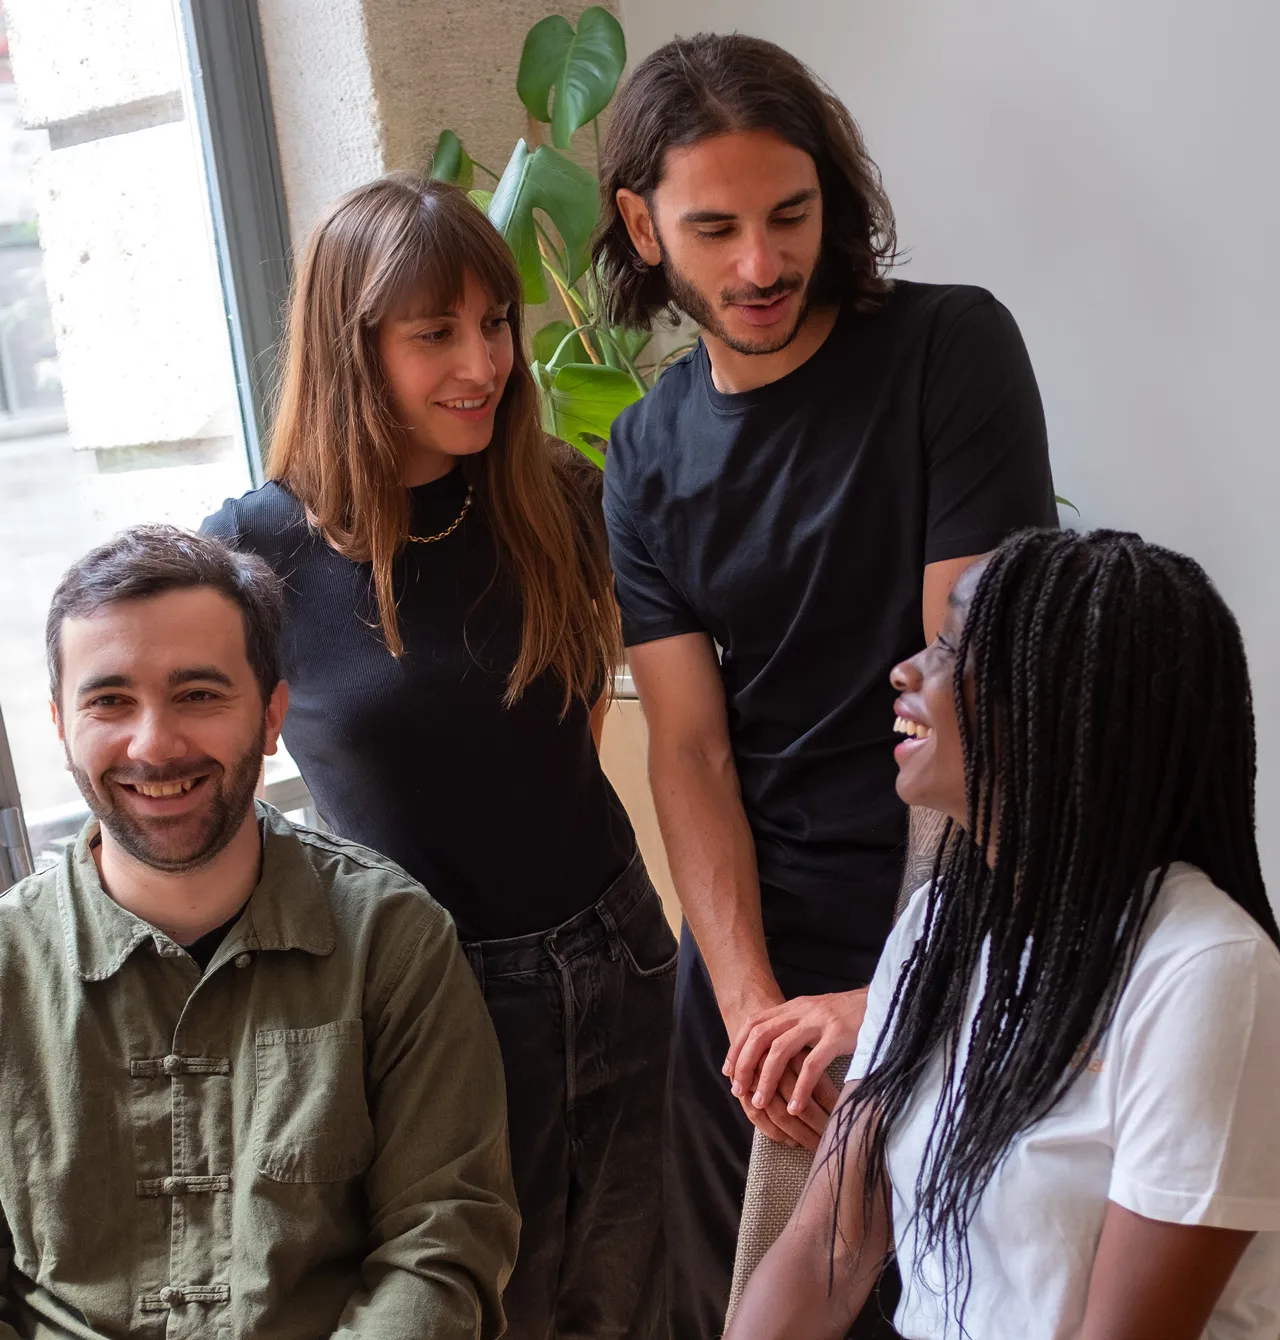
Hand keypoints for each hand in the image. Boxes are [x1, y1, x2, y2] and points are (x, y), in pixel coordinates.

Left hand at [724, 990, 868, 1128]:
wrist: (886, 1001)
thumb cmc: (850, 1016)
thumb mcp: (817, 1015)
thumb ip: (796, 1028)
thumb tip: (772, 1054)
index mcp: (794, 1006)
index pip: (754, 1023)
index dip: (737, 1046)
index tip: (728, 1071)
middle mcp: (802, 1011)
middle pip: (760, 1035)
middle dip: (745, 1064)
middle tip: (739, 1091)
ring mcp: (819, 1022)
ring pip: (780, 1050)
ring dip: (766, 1078)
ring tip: (760, 1103)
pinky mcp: (837, 1036)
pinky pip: (812, 1065)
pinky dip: (800, 1088)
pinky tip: (794, 1107)